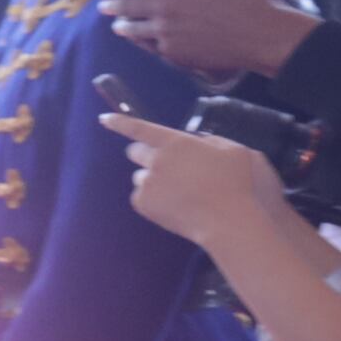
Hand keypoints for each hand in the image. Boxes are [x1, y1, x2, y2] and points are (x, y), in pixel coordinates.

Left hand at [94, 0, 321, 81]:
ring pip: (133, 30)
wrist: (263, 36)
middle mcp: (164, 10)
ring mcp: (167, 35)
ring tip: (118, 25)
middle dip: (110, 4)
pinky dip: (142, 42)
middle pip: (126, 6)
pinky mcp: (176, 55)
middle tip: (103, 4)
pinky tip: (142, 40)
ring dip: (122, 25)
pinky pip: (151, 48)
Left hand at [103, 108, 284, 252]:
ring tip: (179, 191)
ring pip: (140, 176)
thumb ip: (211, 142)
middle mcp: (156, 160)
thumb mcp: (233, 151)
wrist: (229, 220)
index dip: (120, 122)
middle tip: (165, 166)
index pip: (140, 128)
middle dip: (145, 155)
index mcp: (175, 142)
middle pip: (135, 152)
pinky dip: (153, 199)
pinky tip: (175, 205)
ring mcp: (147, 183)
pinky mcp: (144, 204)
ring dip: (153, 179)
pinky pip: (142, 196)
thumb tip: (198, 143)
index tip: (104, 119)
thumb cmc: (237, 183)